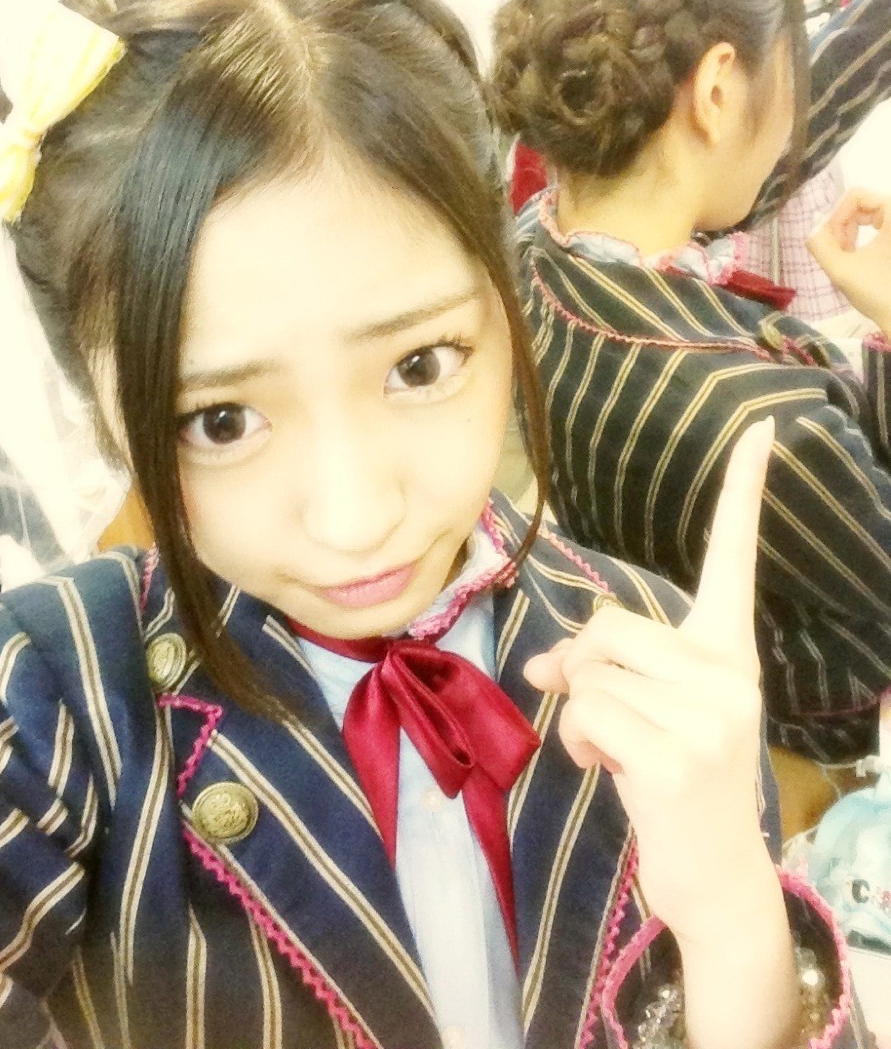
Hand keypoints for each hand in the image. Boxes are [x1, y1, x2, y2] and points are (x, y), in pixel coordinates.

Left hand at [524, 419, 776, 946]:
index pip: (733, 561)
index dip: (744, 494)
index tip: (762, 429)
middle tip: (597, 715)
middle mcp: (729, 673)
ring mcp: (709, 715)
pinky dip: (578, 742)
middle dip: (581, 668)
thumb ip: (607, 671)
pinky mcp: (678, 755)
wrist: (714, 876)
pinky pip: (587, 711)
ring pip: (592, 669)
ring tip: (614, 753)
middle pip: (610, 626)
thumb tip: (543, 665)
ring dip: (580, 713)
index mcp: (727, 653)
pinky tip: (610, 773)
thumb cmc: (674, 784)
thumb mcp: (646, 714)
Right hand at [806, 188, 890, 334]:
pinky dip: (860, 240)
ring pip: (868, 216)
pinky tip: (854, 259)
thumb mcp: (841, 270)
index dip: (838, 214)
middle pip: (862, 205)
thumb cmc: (877, 293)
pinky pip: (877, 228)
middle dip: (842, 225)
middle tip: (836, 250)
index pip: (858, 196)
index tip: (832, 241)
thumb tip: (813, 226)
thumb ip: (820, 244)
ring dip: (848, 233)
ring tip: (843, 256)